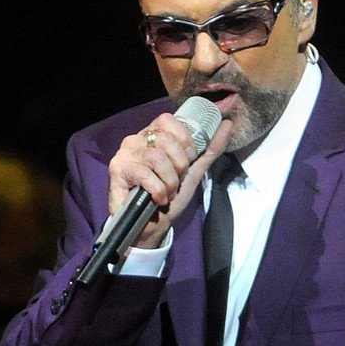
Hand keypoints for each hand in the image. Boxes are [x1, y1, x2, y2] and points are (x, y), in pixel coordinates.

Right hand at [108, 115, 232, 247]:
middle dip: (179, 165)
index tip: (185, 162)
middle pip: (167, 139)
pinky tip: (156, 199)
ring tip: (166, 192)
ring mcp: (125, 153)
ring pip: (157, 157)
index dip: (184, 142)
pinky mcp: (117, 169)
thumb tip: (227, 124)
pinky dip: (157, 191)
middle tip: (175, 181)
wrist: (151, 225)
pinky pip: (145, 174)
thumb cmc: (169, 196)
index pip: (169, 120)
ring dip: (169, 181)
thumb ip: (210, 148)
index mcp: (153, 135)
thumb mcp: (193, 171)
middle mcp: (136, 139)